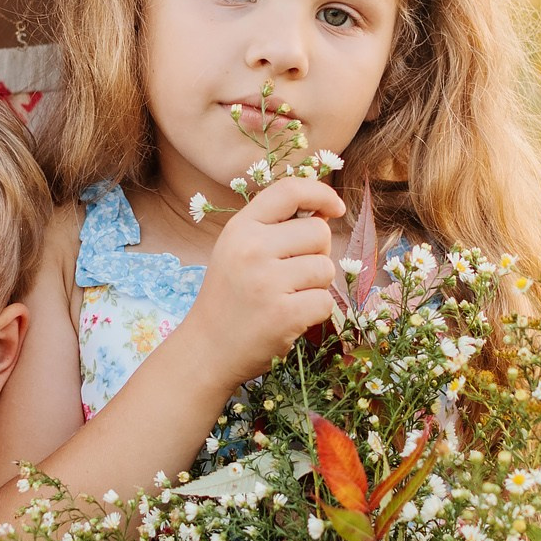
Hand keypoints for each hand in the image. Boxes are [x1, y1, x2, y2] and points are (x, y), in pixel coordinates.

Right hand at [182, 177, 346, 386]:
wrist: (206, 350)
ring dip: (316, 285)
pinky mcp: (284, 314)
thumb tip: (325, 212)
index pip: (290, 190)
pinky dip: (315, 312)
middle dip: (317, 253)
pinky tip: (290, 318)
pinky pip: (326, 301)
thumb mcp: (238, 250)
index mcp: (241, 228)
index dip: (321, 193)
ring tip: (287, 297)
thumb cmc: (230, 297)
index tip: (334, 208)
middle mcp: (252, 249)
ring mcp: (267, 282)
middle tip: (293, 275)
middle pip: (319, 232)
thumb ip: (275, 227)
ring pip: (326, 268)